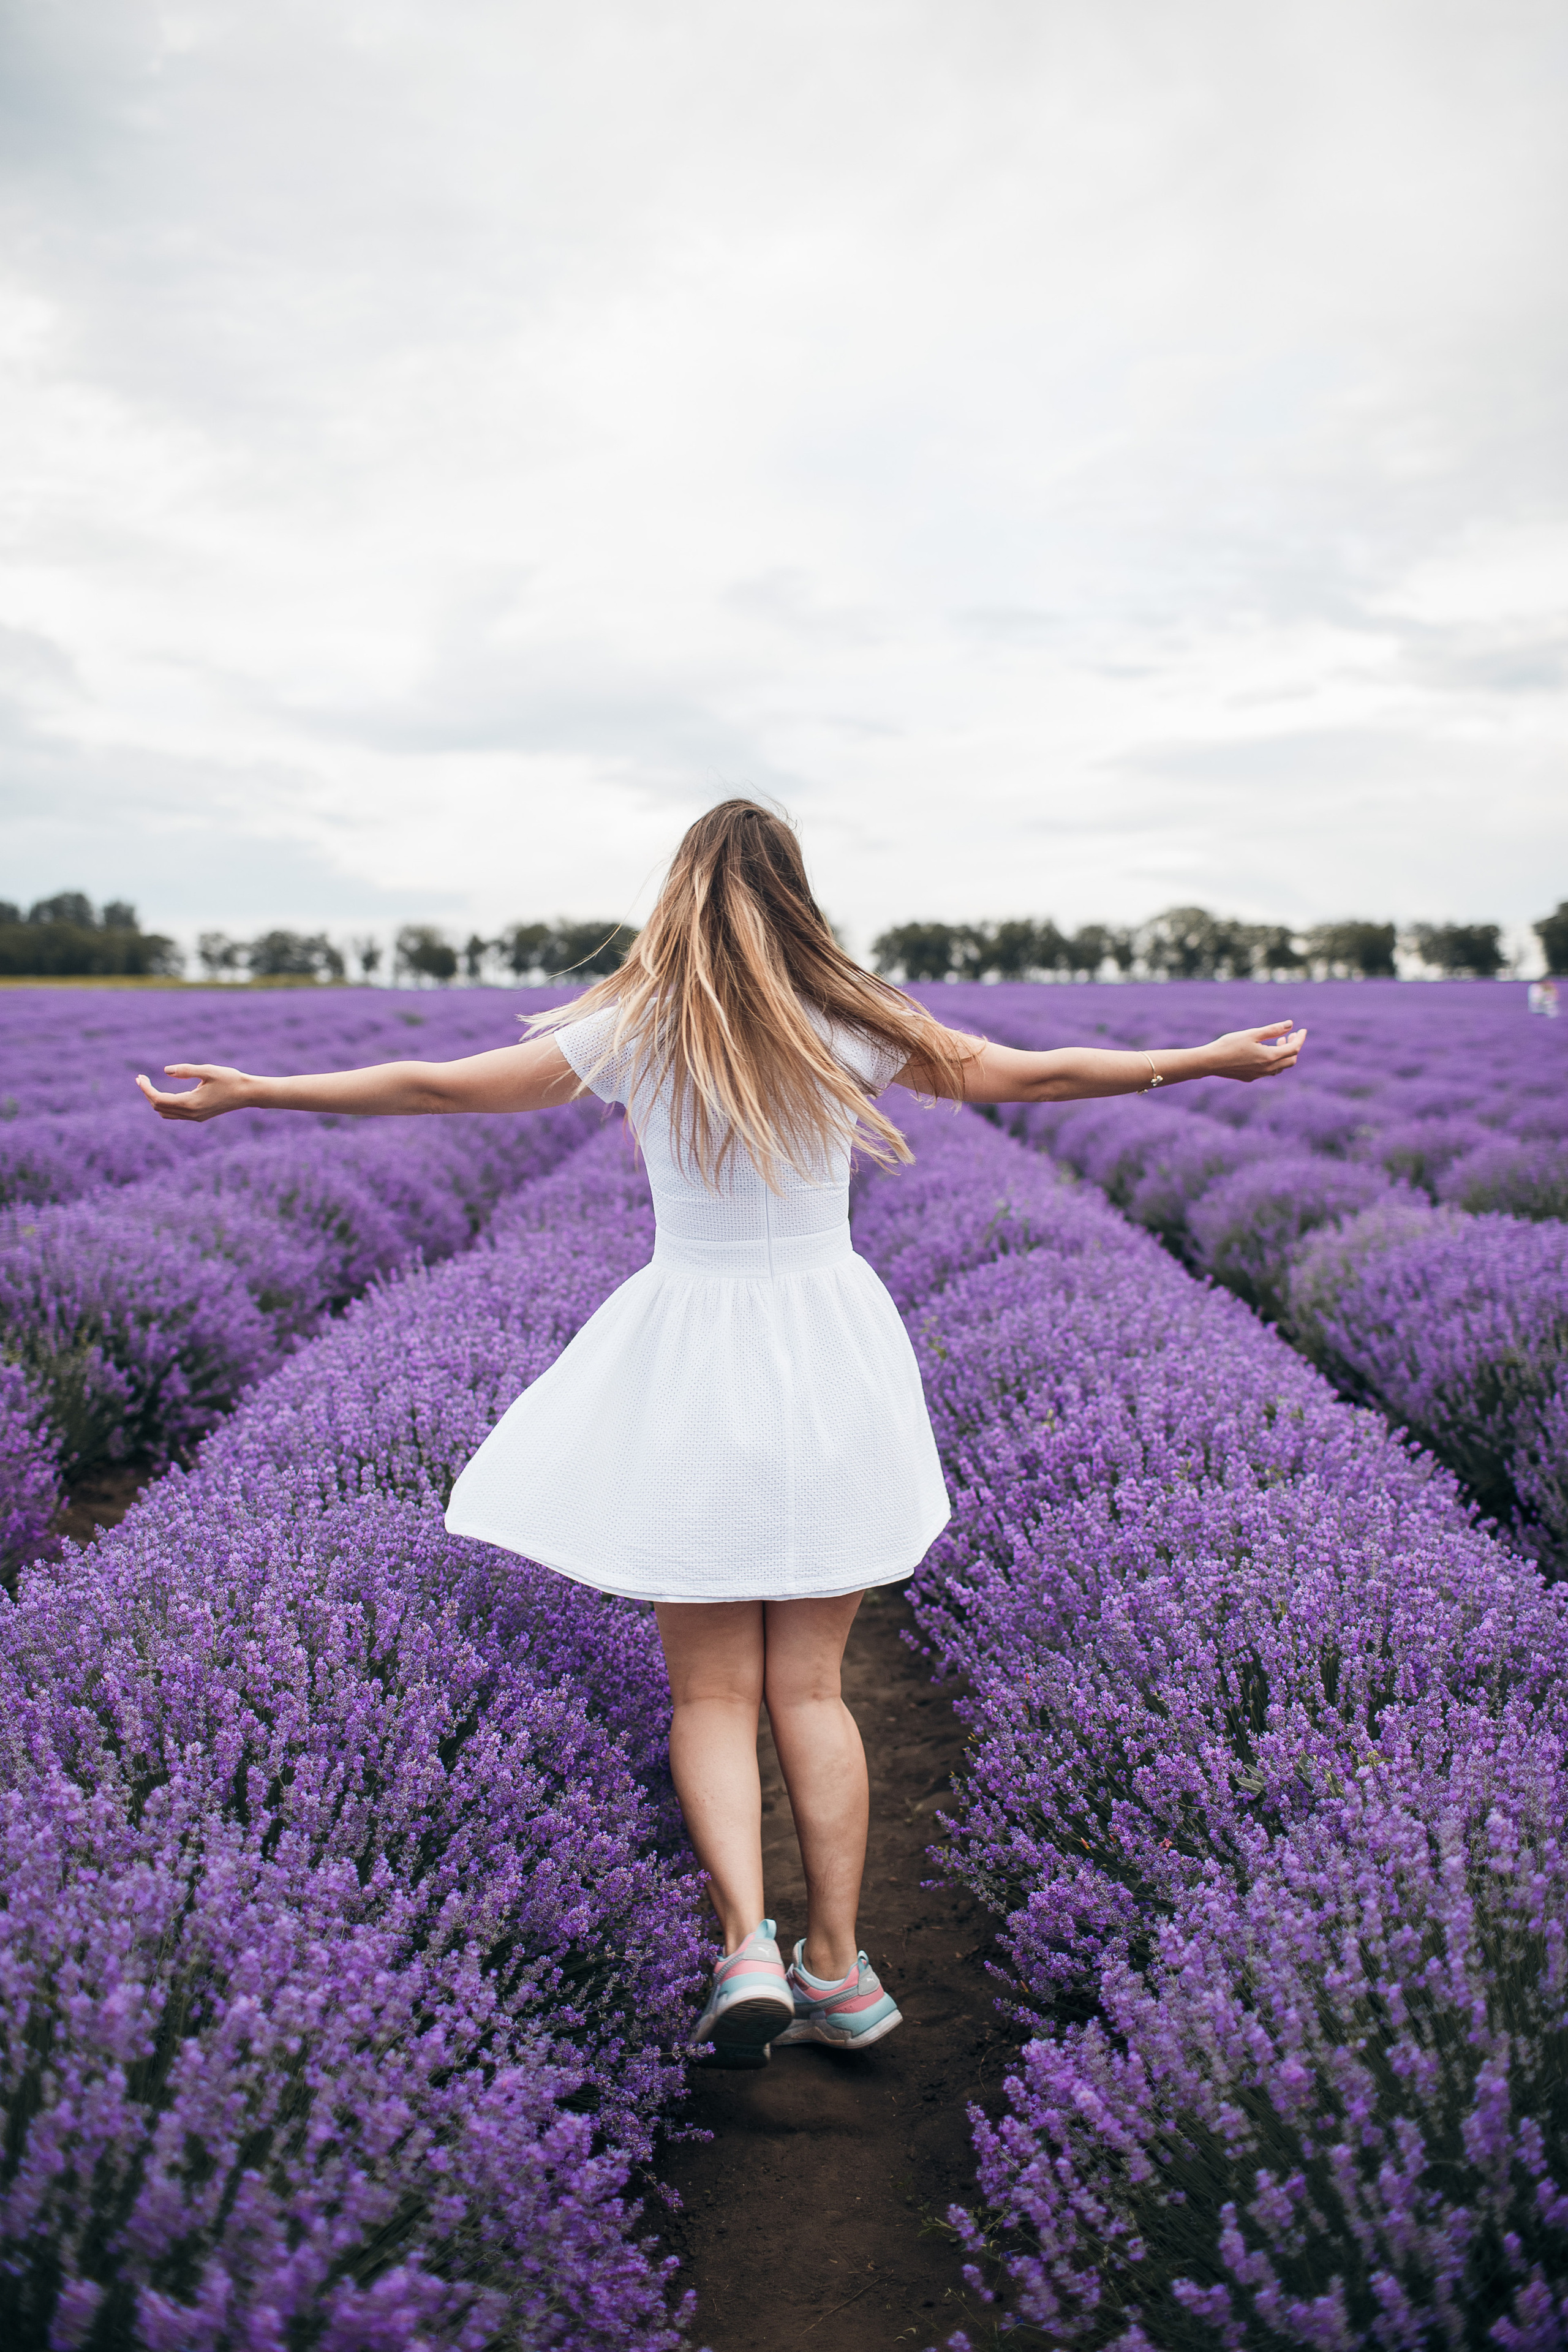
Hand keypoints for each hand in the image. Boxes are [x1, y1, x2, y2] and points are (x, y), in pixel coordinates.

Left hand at [136, 1064, 251, 1120]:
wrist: (248, 1094)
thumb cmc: (230, 1079)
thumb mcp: (208, 1070)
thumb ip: (186, 1070)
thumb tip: (165, 1071)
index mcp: (190, 1103)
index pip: (158, 1100)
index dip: (146, 1089)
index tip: (140, 1077)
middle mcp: (191, 1114)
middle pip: (159, 1108)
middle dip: (147, 1094)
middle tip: (141, 1079)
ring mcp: (195, 1117)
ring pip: (165, 1114)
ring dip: (155, 1101)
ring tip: (149, 1086)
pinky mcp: (199, 1117)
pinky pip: (175, 1114)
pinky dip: (165, 1105)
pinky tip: (165, 1094)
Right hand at [1204, 1021, 1306, 1082]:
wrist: (1210, 1062)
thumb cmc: (1229, 1044)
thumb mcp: (1252, 1034)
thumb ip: (1273, 1030)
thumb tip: (1290, 1024)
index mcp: (1269, 1057)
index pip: (1294, 1049)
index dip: (1300, 1039)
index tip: (1302, 1030)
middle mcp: (1267, 1069)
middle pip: (1290, 1060)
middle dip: (1293, 1047)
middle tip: (1290, 1035)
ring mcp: (1259, 1075)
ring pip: (1280, 1068)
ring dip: (1283, 1055)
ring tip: (1277, 1042)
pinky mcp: (1250, 1077)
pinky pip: (1269, 1072)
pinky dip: (1274, 1062)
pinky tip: (1264, 1053)